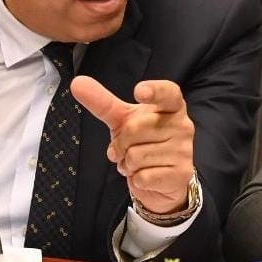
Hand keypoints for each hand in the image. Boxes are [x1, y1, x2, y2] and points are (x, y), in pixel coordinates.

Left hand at [70, 76, 194, 214]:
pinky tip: (144, 175)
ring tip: (136, 161)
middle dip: (121, 143)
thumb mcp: (122, 119)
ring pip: (136, 155)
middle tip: (127, 147)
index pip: (167, 92)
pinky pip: (142, 175)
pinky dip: (135, 178)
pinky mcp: (181, 174)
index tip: (138, 91)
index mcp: (171, 105)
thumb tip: (77, 83)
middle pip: (134, 129)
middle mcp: (182, 124)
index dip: (154, 91)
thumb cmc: (142, 139)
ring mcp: (184, 150)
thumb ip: (102, 101)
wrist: (161, 177)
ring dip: (127, 162)